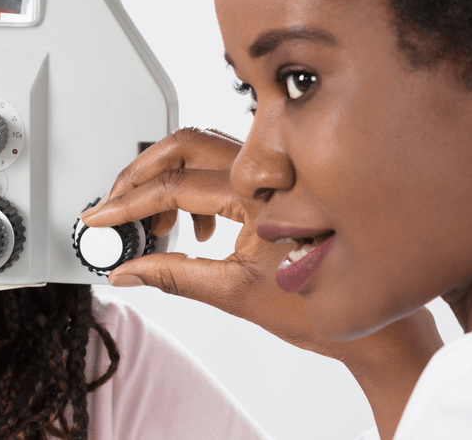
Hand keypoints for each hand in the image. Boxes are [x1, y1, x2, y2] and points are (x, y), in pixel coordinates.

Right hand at [82, 128, 440, 438]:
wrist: (371, 325)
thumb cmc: (319, 307)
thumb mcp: (234, 295)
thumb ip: (173, 275)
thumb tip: (127, 271)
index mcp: (257, 198)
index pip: (173, 187)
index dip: (127, 204)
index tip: (99, 218)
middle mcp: (268, 175)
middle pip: (183, 146)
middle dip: (138, 173)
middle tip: (112, 204)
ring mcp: (275, 176)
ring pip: (203, 151)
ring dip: (165, 178)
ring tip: (148, 221)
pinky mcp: (278, 185)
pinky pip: (225, 167)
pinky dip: (193, 188)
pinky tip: (193, 226)